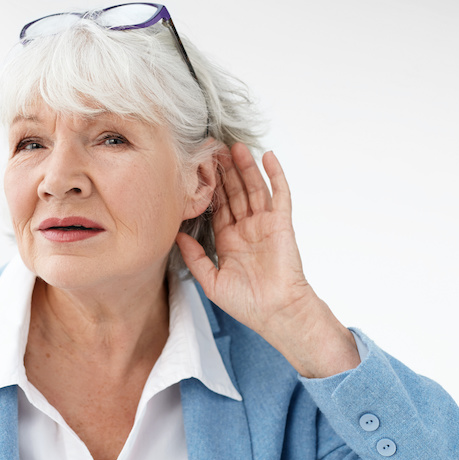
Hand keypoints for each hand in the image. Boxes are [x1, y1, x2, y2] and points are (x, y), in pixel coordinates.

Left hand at [176, 143, 358, 377]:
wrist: (276, 313)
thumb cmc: (246, 303)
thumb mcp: (211, 280)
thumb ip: (194, 257)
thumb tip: (177, 235)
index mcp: (229, 241)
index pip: (218, 207)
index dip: (210, 187)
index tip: (199, 168)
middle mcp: (246, 229)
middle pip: (234, 192)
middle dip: (225, 171)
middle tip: (214, 149)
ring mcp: (265, 225)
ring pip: (254, 188)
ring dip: (246, 167)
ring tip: (235, 146)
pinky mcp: (282, 224)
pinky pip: (280, 195)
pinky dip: (275, 175)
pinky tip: (268, 157)